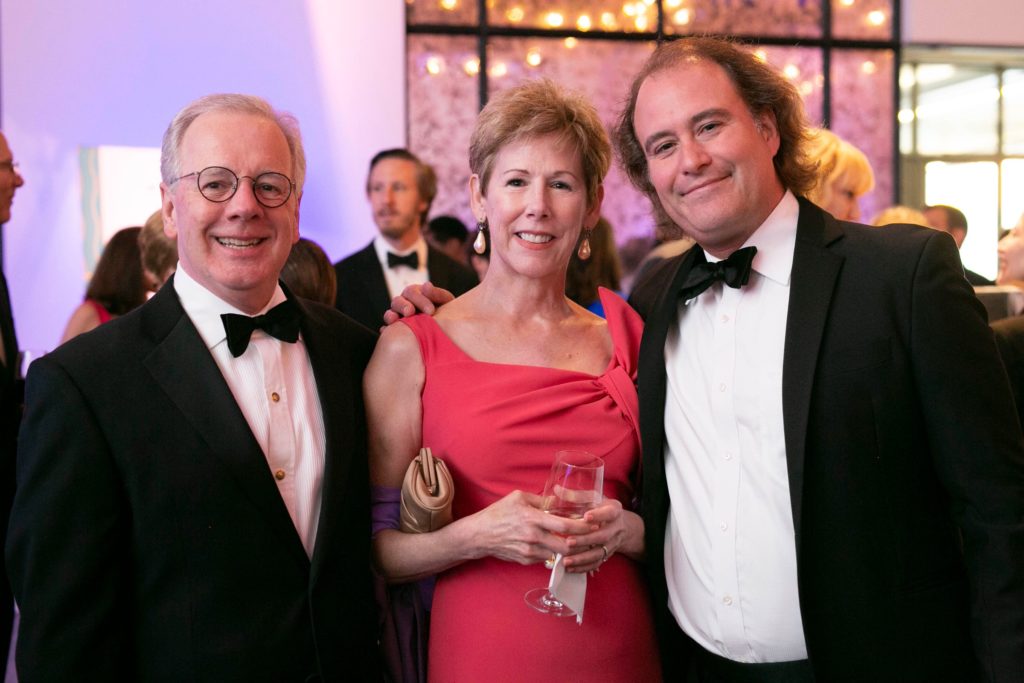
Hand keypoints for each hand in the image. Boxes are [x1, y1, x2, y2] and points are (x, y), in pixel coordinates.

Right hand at [381, 281, 454, 326]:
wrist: (445, 329)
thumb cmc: (445, 312)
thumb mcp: (445, 302)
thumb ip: (437, 294)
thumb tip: (426, 285)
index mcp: (415, 294)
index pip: (411, 292)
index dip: (419, 300)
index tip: (430, 311)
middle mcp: (403, 303)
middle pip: (397, 301)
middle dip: (403, 306)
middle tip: (411, 312)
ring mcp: (397, 317)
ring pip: (389, 313)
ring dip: (391, 316)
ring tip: (395, 320)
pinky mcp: (394, 330)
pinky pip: (386, 329)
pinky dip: (385, 329)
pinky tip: (386, 331)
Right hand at [464, 490, 593, 565]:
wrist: (478, 535)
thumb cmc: (498, 513)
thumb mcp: (518, 497)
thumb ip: (540, 500)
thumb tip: (558, 501)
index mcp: (533, 519)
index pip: (565, 525)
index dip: (583, 526)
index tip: (594, 524)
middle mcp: (533, 537)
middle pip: (567, 546)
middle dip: (582, 544)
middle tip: (591, 539)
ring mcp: (529, 552)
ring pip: (558, 555)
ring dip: (569, 551)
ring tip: (578, 544)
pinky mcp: (525, 561)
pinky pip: (545, 559)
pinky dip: (553, 554)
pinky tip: (558, 548)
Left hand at [562, 500, 641, 573]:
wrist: (621, 525)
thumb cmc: (602, 508)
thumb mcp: (594, 498)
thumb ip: (576, 495)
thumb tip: (557, 489)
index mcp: (614, 510)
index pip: (609, 513)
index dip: (598, 515)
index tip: (586, 516)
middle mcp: (616, 528)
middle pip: (602, 536)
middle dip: (585, 540)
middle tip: (569, 542)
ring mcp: (613, 543)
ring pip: (599, 553)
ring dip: (582, 558)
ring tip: (566, 560)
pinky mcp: (608, 555)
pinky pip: (597, 563)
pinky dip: (584, 567)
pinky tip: (570, 568)